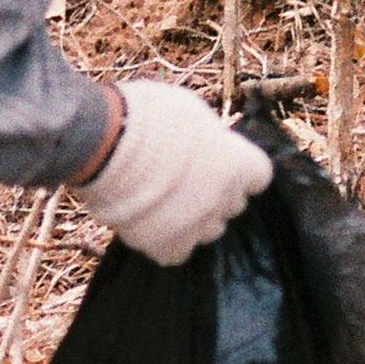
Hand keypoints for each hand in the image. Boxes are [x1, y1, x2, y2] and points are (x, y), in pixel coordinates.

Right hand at [67, 81, 271, 263]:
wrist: (105, 144)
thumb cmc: (146, 114)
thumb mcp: (190, 110)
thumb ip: (209, 136)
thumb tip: (210, 144)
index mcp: (237, 163)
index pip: (258, 176)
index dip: (238, 168)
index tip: (220, 161)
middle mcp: (224, 199)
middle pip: (233, 204)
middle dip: (216, 192)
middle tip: (187, 179)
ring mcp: (197, 226)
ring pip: (209, 230)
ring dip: (195, 218)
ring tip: (166, 202)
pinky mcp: (166, 246)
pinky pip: (178, 252)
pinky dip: (169, 242)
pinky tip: (153, 224)